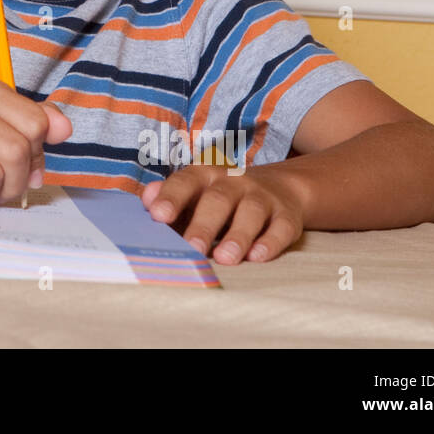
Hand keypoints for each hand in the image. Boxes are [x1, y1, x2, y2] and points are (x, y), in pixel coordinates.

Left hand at [141, 163, 308, 263]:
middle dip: (203, 224)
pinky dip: (271, 242)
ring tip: (225, 258)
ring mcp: (262, 197)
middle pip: (218, 200)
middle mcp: (234, 182)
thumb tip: (147, 199)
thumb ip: (170, 197)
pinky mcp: (287, 216)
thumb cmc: (221, 197)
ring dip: (238, 236)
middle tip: (192, 248)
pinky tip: (258, 256)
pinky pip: (281, 228)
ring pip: (251, 213)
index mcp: (205, 175)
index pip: (185, 182)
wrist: (280, 187)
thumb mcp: (195, 193)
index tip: (158, 215)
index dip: (172, 197)